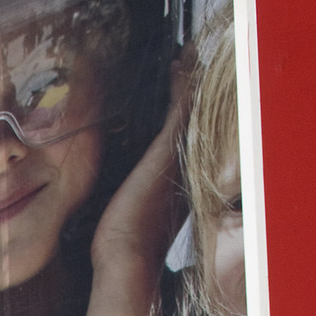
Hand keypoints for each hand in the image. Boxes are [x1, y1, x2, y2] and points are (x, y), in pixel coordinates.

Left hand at [91, 45, 195, 282]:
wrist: (126, 261)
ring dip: (190, 80)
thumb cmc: (122, 250)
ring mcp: (178, 159)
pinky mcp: (166, 152)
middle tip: (195, 60)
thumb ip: (129, 203)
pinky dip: (182, 85)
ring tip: (190, 55)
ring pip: (191, 110)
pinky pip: (180, 108)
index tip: (183, 91)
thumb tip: (119, 209)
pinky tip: (179, 64)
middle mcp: (183, 168)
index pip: (183, 139)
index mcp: (176, 182)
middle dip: (195, 89)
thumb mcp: (127, 218)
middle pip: (195, 119)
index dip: (185, 114)